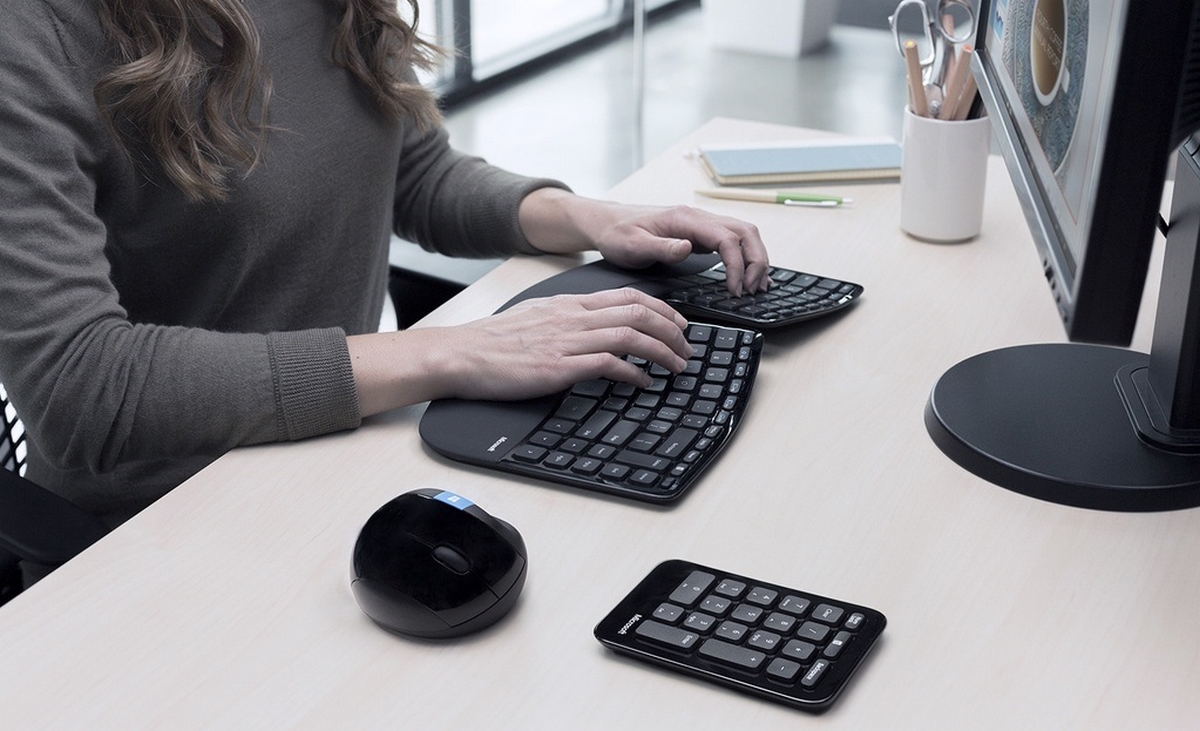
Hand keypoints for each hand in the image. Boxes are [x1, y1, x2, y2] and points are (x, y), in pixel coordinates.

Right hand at [433, 288, 691, 400]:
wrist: (461, 354)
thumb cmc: (494, 342)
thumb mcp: (536, 318)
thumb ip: (567, 320)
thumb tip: (593, 332)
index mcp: (569, 304)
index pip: (627, 296)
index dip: (662, 308)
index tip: (679, 323)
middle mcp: (573, 317)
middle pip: (638, 311)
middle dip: (672, 329)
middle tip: (688, 348)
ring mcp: (567, 340)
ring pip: (630, 334)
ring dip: (662, 351)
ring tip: (677, 367)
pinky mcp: (559, 367)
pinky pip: (608, 363)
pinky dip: (634, 373)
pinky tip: (644, 383)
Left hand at [518, 189, 771, 295]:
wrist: (606, 223)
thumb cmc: (617, 233)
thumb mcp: (632, 245)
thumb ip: (661, 248)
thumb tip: (688, 248)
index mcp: (685, 219)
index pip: (727, 237)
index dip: (737, 264)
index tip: (734, 290)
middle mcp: (698, 218)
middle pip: (745, 232)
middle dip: (756, 261)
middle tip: (752, 290)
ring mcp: (702, 225)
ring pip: (744, 235)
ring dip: (755, 259)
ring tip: (756, 286)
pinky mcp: (700, 235)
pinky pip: (733, 242)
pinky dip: (746, 258)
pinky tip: (746, 277)